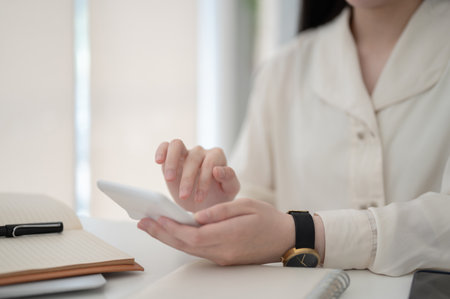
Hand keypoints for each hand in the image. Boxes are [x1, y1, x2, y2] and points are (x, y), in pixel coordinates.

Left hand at [137, 198, 294, 264]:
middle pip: (185, 245)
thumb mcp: (246, 205)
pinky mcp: (224, 258)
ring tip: (151, 227)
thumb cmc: (268, 219)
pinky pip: (198, 251)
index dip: (172, 228)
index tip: (156, 217)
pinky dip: (182, 242)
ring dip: (169, 238)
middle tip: (143, 223)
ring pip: (189, 250)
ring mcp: (223, 258)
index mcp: (229, 236)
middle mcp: (223, 251)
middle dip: (162, 234)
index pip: (192, 235)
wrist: (285, 239)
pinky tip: (173, 233)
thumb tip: (195, 216)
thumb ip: (219, 211)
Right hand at [155, 139, 239, 211]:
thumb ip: (229, 179)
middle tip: (184, 196)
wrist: (203, 204)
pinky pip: (166, 146)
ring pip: (177, 145)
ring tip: (170, 179)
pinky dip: (161, 151)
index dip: (204, 180)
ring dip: (172, 162)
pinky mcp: (171, 156)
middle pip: (193, 157)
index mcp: (217, 156)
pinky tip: (159, 162)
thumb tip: (217, 169)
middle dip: (188, 178)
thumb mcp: (229, 191)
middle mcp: (201, 152)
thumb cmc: (218, 196)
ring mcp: (186, 152)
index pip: (210, 163)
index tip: (199, 199)